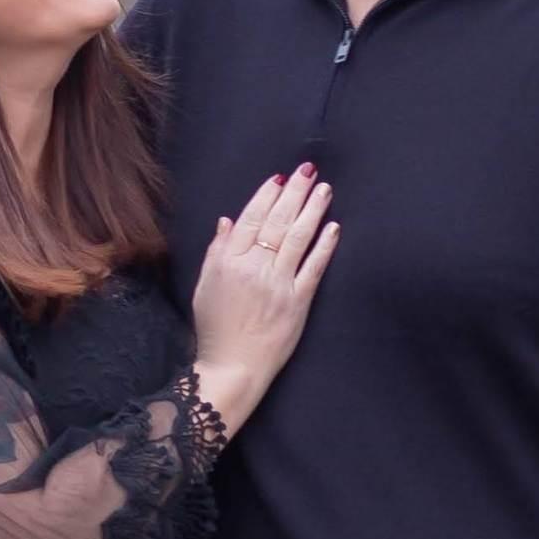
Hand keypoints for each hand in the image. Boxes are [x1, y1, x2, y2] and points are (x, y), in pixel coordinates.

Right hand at [189, 165, 338, 421]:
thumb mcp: (205, 286)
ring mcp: (278, 284)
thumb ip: (216, 252)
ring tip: (324, 189)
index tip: (279, 178)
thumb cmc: (215, 329)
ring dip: (313, 210)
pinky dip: (324, 246)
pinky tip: (333, 227)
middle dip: (294, 193)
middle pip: (278, 222)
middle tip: (308, 170)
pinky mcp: (298, 302)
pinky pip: (314, 268)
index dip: (266, 196)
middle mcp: (254, 268)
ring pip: (298, 238)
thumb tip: (227, 220)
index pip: (251, 219)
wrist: (232, 367)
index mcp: (229, 262)